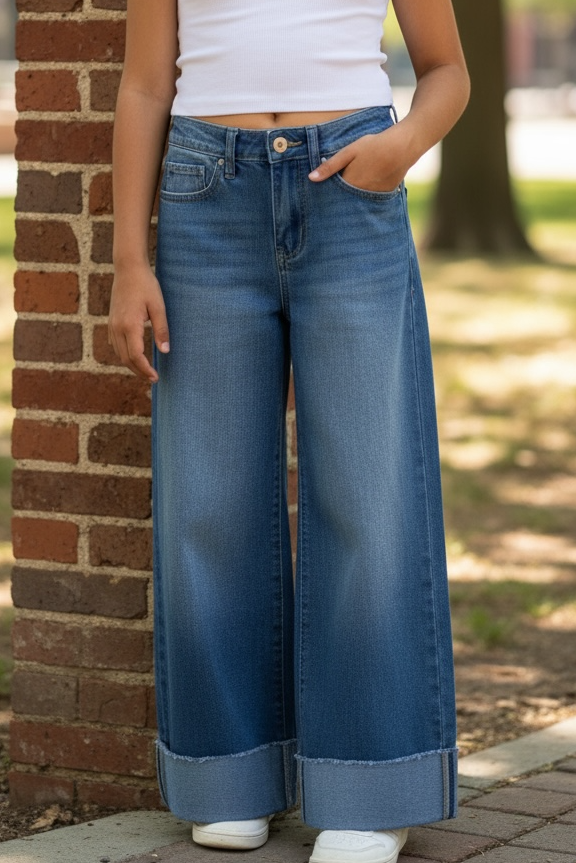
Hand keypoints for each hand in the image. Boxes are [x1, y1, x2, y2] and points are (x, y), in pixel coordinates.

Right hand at [108, 263, 169, 383]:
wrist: (128, 269)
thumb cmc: (146, 286)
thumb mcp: (159, 307)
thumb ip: (161, 330)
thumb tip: (165, 351)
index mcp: (130, 325)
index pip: (136, 356)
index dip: (145, 370)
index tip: (156, 377)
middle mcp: (117, 328)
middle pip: (126, 359)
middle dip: (139, 371)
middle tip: (153, 378)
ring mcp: (112, 325)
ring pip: (119, 353)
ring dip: (131, 365)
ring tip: (145, 370)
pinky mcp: (111, 322)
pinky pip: (115, 345)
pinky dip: (124, 355)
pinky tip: (134, 356)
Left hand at [308, 124, 410, 192]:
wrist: (403, 146)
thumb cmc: (374, 146)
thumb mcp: (349, 152)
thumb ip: (330, 166)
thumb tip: (311, 178)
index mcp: (349, 185)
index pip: (333, 195)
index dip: (328, 193)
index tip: (322, 193)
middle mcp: (360, 195)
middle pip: (345, 200)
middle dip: (340, 197)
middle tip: (341, 187)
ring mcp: (373, 197)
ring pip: (358, 200)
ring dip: (354, 196)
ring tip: (358, 182)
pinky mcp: (384, 195)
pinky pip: (371, 198)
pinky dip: (367, 194)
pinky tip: (370, 182)